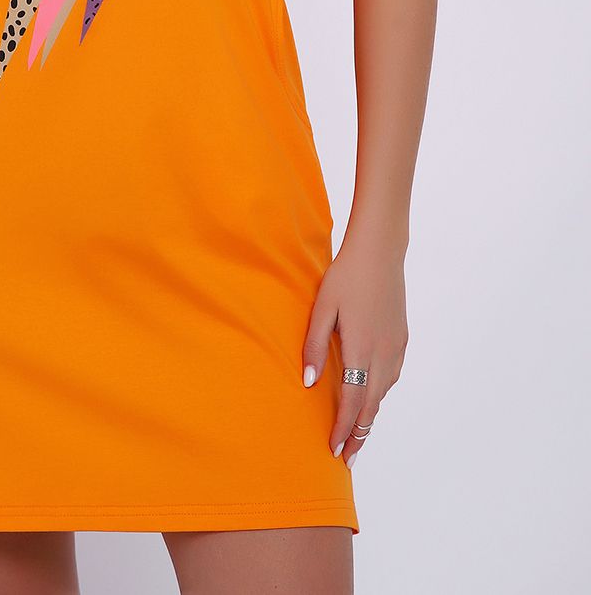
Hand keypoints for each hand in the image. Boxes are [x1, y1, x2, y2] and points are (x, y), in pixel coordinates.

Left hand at [301, 236, 408, 467]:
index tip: (335, 452)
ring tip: (355, 434)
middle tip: (346, 458)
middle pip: (371, 406)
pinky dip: (378, 395)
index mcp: (361, 349)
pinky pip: (390, 377)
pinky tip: (369, 398)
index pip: (352, 401)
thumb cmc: (345, 277)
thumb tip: (308, 384)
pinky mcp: (401, 340)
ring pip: (383, 394)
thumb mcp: (322, 308)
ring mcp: (396, 348)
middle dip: (358, 434)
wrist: (379, 252)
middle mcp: (383, 354)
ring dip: (369, 417)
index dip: (343, 429)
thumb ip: (315, 346)